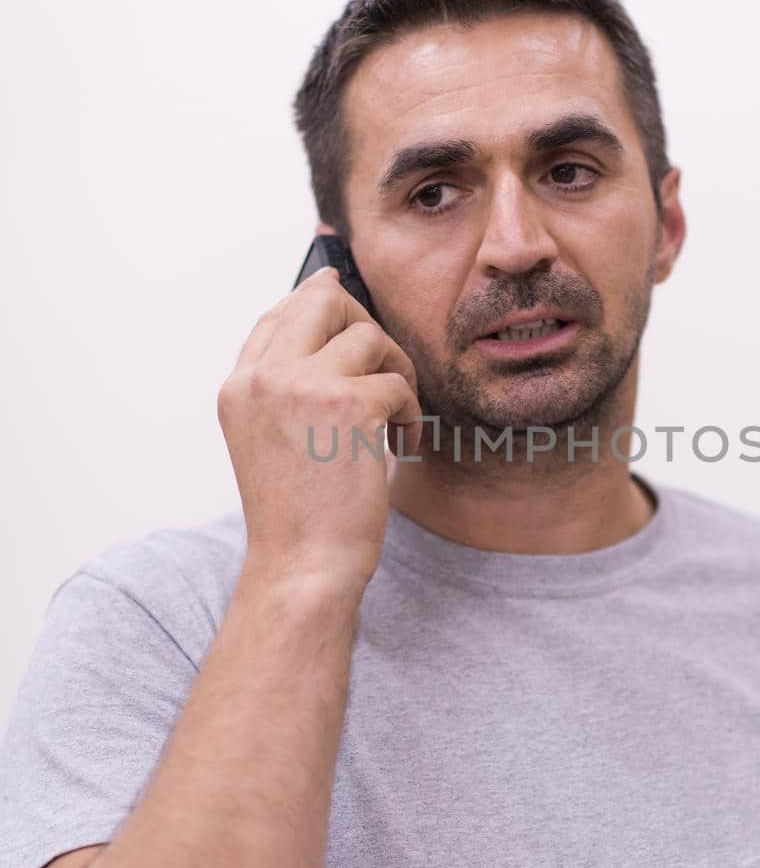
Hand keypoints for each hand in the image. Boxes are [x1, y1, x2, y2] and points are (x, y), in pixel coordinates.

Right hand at [217, 267, 422, 594]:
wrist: (304, 568)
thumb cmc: (299, 514)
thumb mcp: (271, 438)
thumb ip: (288, 386)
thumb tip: (328, 315)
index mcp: (239, 387)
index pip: (279, 314)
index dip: (321, 304)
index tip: (350, 310)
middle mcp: (263, 378)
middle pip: (322, 299)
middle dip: (365, 323)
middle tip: (385, 367)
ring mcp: (302, 386)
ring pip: (369, 336)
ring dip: (397, 371)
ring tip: (396, 416)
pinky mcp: (348, 405)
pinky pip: (398, 383)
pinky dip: (412, 414)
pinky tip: (402, 445)